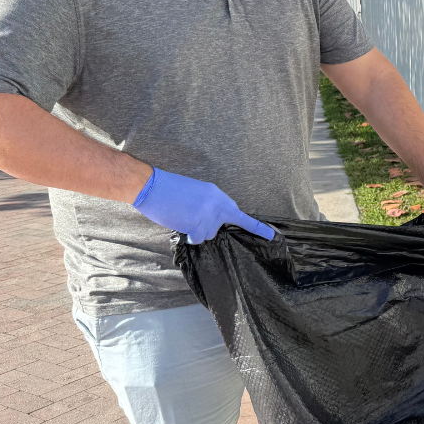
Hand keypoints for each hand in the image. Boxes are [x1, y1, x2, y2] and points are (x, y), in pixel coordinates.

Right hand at [132, 168, 274, 243]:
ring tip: (181, 215)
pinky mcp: (199, 223)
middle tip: (191, 215)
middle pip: (219, 227)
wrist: (152, 186)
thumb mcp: (196, 193)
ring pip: (207, 235)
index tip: (271, 235)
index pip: (239, 214)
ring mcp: (210, 214)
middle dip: (206, 226)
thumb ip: (209, 206)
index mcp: (217, 194)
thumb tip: (213, 223)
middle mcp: (218, 204)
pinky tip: (180, 220)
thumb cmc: (168, 190)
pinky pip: (197, 238)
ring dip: (194, 230)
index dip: (254, 226)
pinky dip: (188, 234)